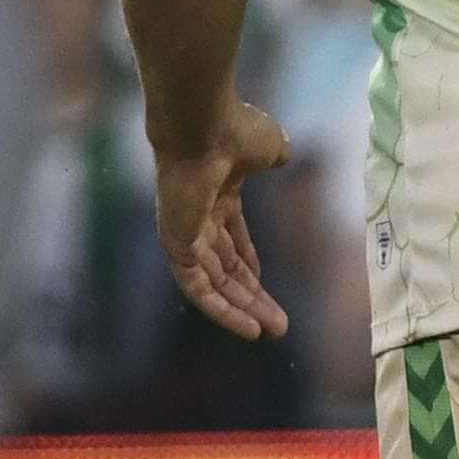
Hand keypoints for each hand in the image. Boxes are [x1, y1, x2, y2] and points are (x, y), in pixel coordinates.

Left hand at [152, 95, 291, 340]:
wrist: (203, 126)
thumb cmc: (236, 132)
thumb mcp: (270, 147)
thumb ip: (276, 158)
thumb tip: (282, 157)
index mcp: (218, 195)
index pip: (232, 238)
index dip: (248, 263)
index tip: (264, 285)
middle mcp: (198, 218)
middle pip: (226, 268)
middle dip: (252, 296)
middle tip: (278, 322)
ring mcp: (185, 234)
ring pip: (214, 283)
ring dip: (241, 309)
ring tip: (268, 331)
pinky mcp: (176, 247)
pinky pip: (198, 288)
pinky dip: (220, 309)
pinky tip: (247, 327)